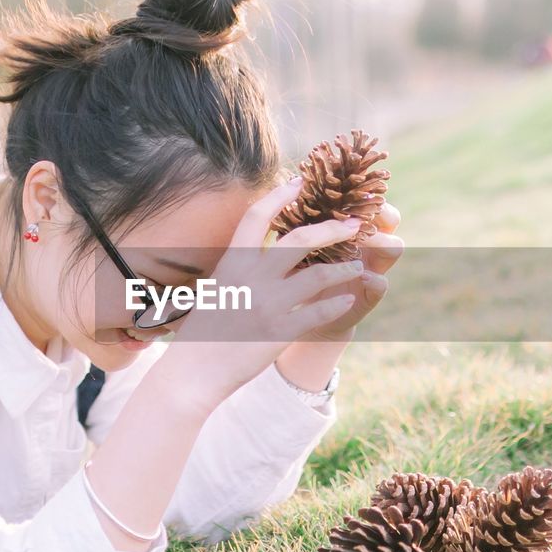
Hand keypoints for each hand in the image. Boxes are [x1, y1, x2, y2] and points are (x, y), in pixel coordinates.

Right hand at [160, 178, 367, 406]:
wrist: (195, 369)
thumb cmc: (205, 327)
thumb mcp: (219, 286)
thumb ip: (241, 265)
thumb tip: (262, 245)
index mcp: (233, 261)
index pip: (257, 216)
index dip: (279, 196)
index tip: (299, 181)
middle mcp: (251, 277)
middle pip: (300, 240)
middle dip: (332, 228)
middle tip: (354, 224)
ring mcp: (268, 304)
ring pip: (318, 275)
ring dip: (343, 268)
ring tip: (356, 266)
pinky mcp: (280, 331)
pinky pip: (319, 312)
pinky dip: (337, 303)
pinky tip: (348, 299)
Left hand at [295, 201, 402, 342]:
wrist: (298, 316)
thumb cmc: (294, 275)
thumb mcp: (294, 247)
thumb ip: (300, 223)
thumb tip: (289, 188)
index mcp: (348, 228)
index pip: (367, 202)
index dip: (364, 193)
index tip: (349, 188)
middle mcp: (366, 245)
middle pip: (391, 219)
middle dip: (381, 212)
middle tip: (359, 213)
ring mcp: (372, 268)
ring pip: (394, 247)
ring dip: (379, 240)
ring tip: (359, 240)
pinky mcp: (369, 296)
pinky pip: (382, 284)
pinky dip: (375, 279)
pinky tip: (361, 276)